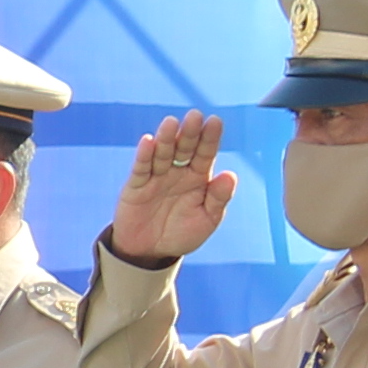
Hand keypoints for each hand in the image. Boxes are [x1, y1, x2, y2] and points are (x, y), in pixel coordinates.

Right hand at [105, 114, 235, 267]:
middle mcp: (177, 172)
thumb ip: (218, 199)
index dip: (210, 138)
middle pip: (184, 148)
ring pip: (162, 154)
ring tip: (171, 123)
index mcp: (198, 178)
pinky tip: (148, 141)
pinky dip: (144, 155)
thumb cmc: (181, 233)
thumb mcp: (206, 220)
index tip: (215, 121)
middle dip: (189, 133)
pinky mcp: (136, 186)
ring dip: (166, 138)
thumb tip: (231, 175)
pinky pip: (141, 168)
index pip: (205, 153)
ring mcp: (156, 177)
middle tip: (195, 116)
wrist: (150, 252)